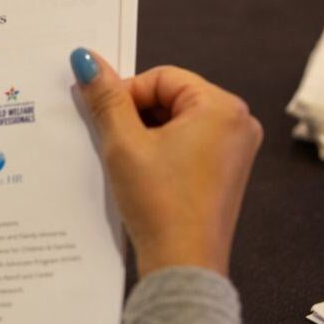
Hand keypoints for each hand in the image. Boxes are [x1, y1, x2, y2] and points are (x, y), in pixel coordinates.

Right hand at [70, 48, 262, 276]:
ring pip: (176, 121)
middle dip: (136, 115)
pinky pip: (188, 143)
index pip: (161, 78)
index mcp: (222, 107)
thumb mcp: (124, 144)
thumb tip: (86, 59)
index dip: (126, 94)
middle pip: (171, 97)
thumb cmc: (160, 203)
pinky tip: (142, 173)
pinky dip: (161, 151)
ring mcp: (235, 149)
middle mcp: (238, 122)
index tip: (103, 120)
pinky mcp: (226, 171)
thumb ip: (106, 98)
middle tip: (112, 142)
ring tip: (127, 162)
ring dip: (145, 134)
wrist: (182, 265)